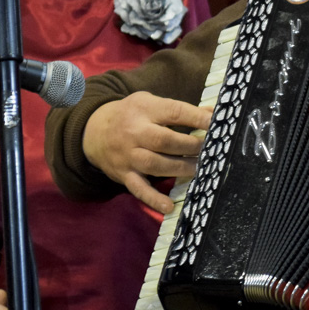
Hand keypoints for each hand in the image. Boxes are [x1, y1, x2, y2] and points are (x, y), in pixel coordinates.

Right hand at [82, 91, 210, 212]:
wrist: (94, 132)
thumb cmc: (131, 115)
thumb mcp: (152, 103)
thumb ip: (181, 109)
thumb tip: (212, 114)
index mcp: (145, 109)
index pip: (174, 112)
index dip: (196, 118)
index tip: (215, 122)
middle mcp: (135, 132)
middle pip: (165, 140)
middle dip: (190, 145)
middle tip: (209, 148)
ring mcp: (129, 156)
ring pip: (155, 164)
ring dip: (180, 167)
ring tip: (199, 168)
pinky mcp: (124, 175)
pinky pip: (138, 189)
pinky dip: (153, 199)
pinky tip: (169, 206)